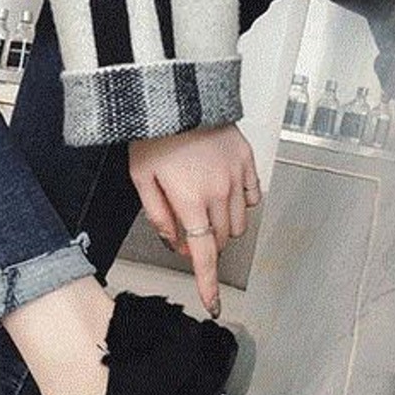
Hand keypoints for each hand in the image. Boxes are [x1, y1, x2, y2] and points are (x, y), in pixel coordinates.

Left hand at [128, 121, 260, 316]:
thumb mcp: (141, 178)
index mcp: (190, 200)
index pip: (204, 254)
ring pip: (239, 223)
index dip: (209, 283)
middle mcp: (219, 191)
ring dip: (223, 225)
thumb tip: (175, 244)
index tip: (215, 305)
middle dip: (206, 243)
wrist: (177, 89)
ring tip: (204, 205)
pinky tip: (224, 190)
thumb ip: (158, 216)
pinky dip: (241, 202)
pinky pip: (253, 196)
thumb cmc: (154, 131)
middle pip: (221, 240)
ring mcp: (236, 174)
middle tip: (188, 227)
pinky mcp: (247, 158)